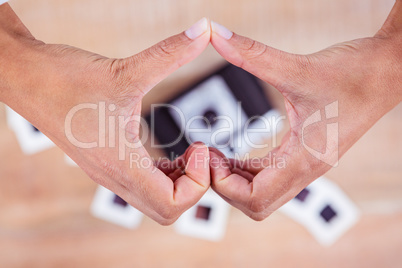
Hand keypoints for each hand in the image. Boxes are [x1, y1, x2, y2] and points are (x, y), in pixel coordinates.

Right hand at [0, 5, 210, 224]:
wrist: (24, 78)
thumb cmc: (64, 78)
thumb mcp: (125, 69)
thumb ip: (169, 53)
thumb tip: (205, 30)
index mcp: (119, 163)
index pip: (170, 204)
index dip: (197, 183)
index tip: (198, 146)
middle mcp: (113, 177)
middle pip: (166, 212)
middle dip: (193, 187)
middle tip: (197, 152)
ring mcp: (108, 174)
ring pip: (154, 202)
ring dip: (179, 183)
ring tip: (187, 152)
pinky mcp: (106, 165)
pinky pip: (142, 187)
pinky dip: (164, 176)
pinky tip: (169, 152)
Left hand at [208, 1, 401, 219]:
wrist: (390, 70)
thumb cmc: (353, 72)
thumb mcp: (298, 67)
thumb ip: (253, 54)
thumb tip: (215, 34)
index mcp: (306, 159)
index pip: (256, 199)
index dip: (224, 185)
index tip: (209, 154)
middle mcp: (307, 170)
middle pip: (257, 205)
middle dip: (226, 187)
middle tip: (209, 155)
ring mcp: (307, 165)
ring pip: (263, 194)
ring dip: (235, 180)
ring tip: (215, 153)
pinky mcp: (306, 156)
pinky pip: (271, 176)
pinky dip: (248, 171)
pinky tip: (233, 153)